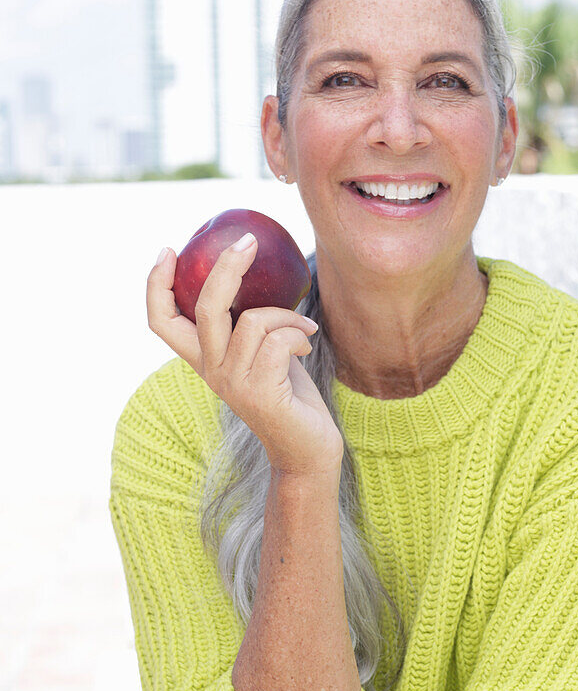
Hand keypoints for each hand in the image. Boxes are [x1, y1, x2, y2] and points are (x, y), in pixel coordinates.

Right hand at [146, 237, 343, 477]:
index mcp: (204, 360)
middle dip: (226, 268)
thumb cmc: (290, 395)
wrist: (307, 449)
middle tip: (248, 241)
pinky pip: (278, 340)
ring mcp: (233, 383)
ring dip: (288, 315)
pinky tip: (307, 345)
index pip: (161, 322)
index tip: (168, 251)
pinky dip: (298, 334)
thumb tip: (259, 272)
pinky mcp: (259, 392)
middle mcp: (211, 371)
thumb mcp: (263, 353)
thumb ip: (252, 323)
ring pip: (254, 321)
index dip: (156, 285)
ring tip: (304, 328)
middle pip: (205, 307)